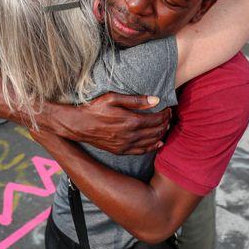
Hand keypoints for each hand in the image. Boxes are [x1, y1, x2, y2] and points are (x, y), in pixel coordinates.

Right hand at [45, 93, 171, 154]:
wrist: (78, 125)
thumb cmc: (94, 108)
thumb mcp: (113, 98)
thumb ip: (135, 100)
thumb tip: (156, 100)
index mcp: (130, 121)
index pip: (156, 119)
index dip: (165, 114)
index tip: (168, 108)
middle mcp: (130, 135)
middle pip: (156, 130)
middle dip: (165, 122)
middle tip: (169, 116)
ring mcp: (126, 145)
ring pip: (151, 141)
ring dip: (161, 133)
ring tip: (165, 126)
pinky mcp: (121, 151)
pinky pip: (141, 151)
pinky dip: (152, 147)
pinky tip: (158, 143)